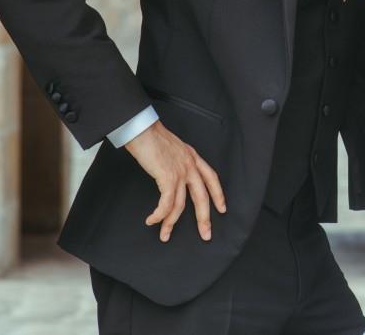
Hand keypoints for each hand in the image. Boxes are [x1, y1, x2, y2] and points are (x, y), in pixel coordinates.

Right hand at [124, 120, 225, 242]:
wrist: (142, 129)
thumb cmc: (151, 136)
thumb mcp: (172, 148)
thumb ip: (176, 160)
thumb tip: (171, 174)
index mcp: (192, 157)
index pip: (212, 178)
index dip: (218, 194)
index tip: (222, 208)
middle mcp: (190, 165)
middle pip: (202, 196)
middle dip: (204, 218)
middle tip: (206, 234)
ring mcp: (180, 172)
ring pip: (181, 205)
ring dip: (171, 222)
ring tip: (165, 234)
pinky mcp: (167, 177)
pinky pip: (166, 203)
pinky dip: (159, 215)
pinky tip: (153, 220)